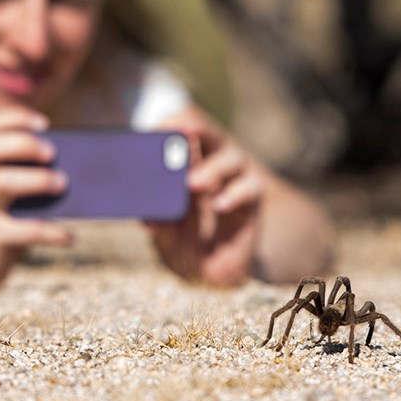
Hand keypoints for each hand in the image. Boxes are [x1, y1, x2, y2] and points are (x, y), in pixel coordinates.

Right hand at [0, 106, 72, 284]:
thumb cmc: (9, 212)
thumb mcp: (15, 186)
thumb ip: (37, 170)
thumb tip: (84, 162)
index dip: (14, 117)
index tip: (45, 124)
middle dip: (22, 144)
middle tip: (52, 153)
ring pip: (3, 183)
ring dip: (37, 180)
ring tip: (63, 184)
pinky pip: (22, 231)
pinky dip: (50, 232)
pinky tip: (70, 235)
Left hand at [146, 108, 263, 285]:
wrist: (210, 275)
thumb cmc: (183, 242)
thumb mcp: (167, 234)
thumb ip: (161, 222)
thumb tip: (148, 217)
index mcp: (188, 164)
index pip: (181, 135)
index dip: (171, 126)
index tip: (156, 129)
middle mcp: (214, 164)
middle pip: (210, 136)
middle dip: (195, 133)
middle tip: (179, 137)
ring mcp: (236, 179)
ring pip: (233, 160)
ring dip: (213, 169)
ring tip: (193, 183)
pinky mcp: (252, 201)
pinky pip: (251, 188)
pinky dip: (236, 194)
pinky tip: (219, 205)